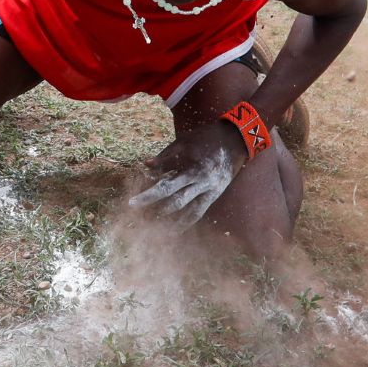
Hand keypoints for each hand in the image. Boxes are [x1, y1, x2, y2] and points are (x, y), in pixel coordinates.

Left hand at [129, 122, 245, 226]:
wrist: (235, 140)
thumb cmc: (206, 138)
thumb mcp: (184, 141)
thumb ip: (165, 155)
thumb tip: (145, 166)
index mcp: (192, 169)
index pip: (166, 187)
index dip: (148, 197)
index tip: (132, 203)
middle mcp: (202, 183)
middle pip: (176, 202)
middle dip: (156, 211)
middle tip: (140, 218)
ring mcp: (211, 190)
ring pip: (190, 213)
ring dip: (172, 223)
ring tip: (156, 229)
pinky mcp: (215, 194)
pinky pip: (200, 212)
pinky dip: (187, 222)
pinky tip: (176, 229)